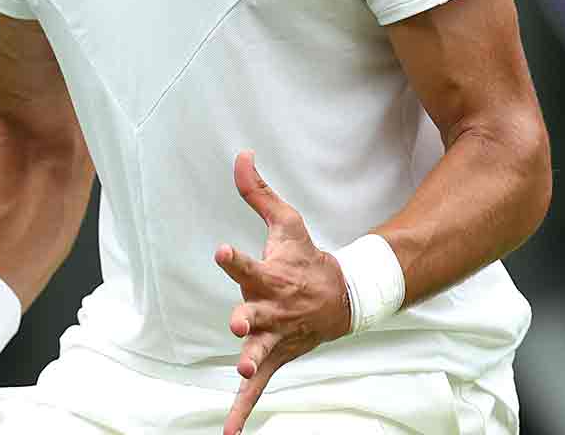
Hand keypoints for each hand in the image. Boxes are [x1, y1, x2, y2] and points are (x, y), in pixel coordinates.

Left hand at [213, 151, 350, 434]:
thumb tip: (240, 156)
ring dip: (251, 362)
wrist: (343, 298)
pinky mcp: (274, 359)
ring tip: (240, 372)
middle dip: (248, 318)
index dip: (235, 260)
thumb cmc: (307, 257)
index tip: (221, 254)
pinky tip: (228, 432)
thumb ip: (257, 193)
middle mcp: (273, 308)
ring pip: (261, 352)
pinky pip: (257, 389)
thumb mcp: (286, 222)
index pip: (250, 264)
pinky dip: (243, 410)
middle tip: (239, 322)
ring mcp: (275, 337)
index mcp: (272, 275)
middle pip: (256, 313)